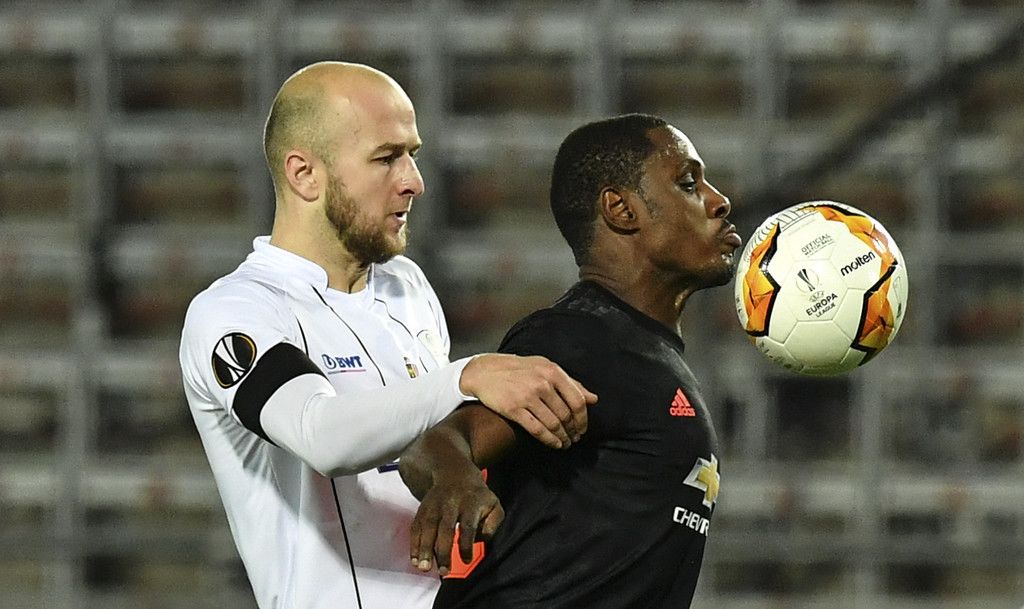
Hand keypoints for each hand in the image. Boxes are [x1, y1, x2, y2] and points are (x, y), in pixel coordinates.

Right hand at [409, 471, 502, 576]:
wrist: (455, 473)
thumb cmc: (477, 496)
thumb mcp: (493, 504)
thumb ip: (493, 523)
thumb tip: (482, 540)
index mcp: (470, 503)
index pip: (468, 526)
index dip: (466, 545)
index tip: (466, 560)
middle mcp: (450, 503)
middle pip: (445, 528)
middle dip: (442, 550)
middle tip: (443, 571)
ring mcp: (434, 505)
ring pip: (428, 527)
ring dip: (424, 548)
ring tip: (424, 567)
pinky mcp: (423, 508)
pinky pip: (416, 526)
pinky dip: (414, 543)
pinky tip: (415, 559)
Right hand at [459, 354, 596, 448]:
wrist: (485, 372)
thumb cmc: (518, 370)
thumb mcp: (545, 368)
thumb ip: (570, 383)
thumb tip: (593, 399)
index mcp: (553, 372)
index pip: (577, 400)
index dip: (583, 419)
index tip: (582, 428)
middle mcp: (542, 384)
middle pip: (566, 415)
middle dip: (573, 431)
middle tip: (574, 438)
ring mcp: (527, 397)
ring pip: (553, 424)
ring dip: (562, 437)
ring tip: (565, 443)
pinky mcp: (514, 409)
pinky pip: (537, 429)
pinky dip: (549, 440)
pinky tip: (554, 444)